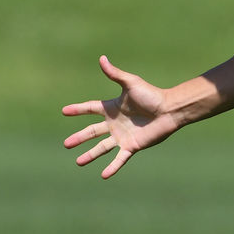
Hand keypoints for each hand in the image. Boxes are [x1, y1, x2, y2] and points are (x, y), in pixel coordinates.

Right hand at [62, 55, 175, 178]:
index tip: (64, 111)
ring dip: (90, 155)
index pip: (91, 108)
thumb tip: (102, 58)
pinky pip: (119, 159)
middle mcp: (115, 123)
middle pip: (92, 131)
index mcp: (112, 107)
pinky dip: (112, 167)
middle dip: (79, 138)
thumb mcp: (131, 83)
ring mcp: (122, 136)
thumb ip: (115, 74)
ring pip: (102, 147)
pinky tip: (104, 175)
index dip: (78, 110)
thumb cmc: (151, 95)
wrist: (169, 110)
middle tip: (66, 144)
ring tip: (78, 162)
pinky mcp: (132, 146)